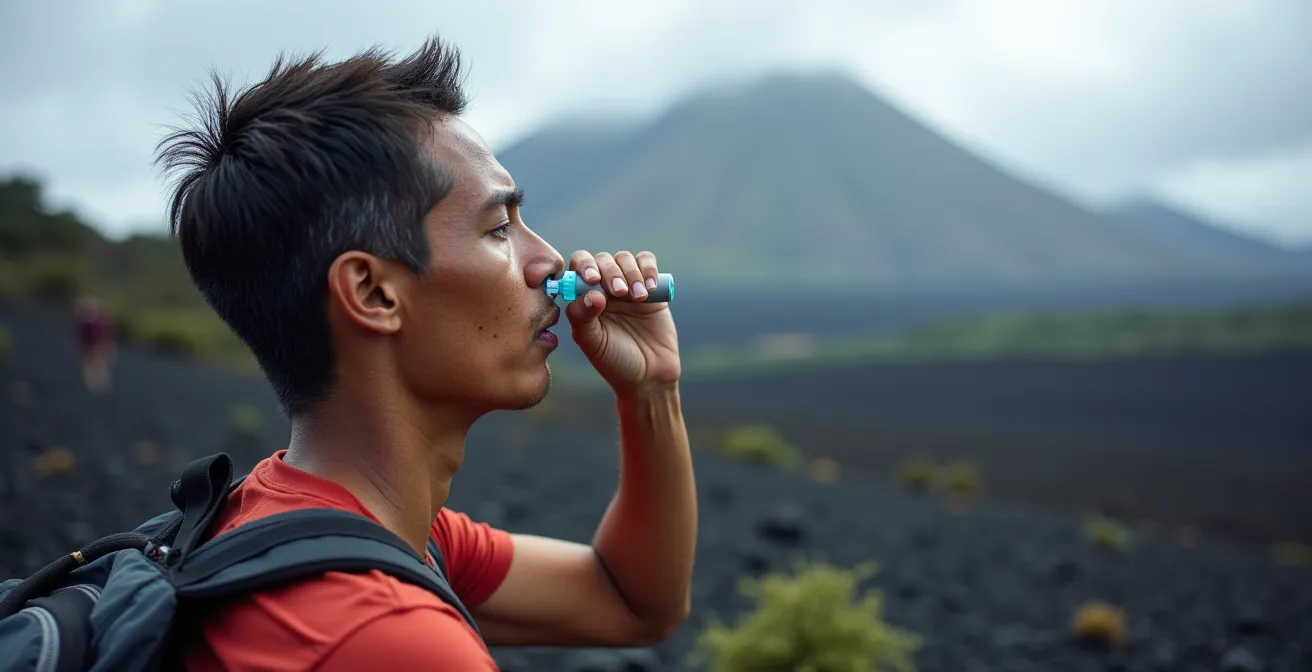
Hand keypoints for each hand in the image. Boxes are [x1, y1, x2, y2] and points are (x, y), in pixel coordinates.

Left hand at [564, 250, 679, 395]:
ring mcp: (628, 285)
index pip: (578, 267)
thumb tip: (592, 292)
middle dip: (610, 272)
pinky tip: (649, 288)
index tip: (592, 280)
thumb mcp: (593, 343)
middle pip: (602, 260)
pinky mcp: (651, 287)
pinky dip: (649, 268)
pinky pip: (648, 263)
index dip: (584, 266)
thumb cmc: (614, 362)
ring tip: (638, 297)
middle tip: (619, 292)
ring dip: (631, 273)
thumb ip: (583, 317)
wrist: (649, 375)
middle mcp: (604, 288)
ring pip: (625, 259)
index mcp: (584, 297)